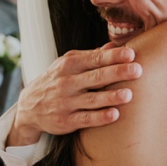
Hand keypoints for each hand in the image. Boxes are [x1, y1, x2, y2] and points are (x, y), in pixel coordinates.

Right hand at [8, 45, 138, 145]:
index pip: (94, 59)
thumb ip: (94, 56)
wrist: (29, 106)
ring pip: (91, 99)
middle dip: (117, 73)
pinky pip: (85, 119)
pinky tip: (115, 114)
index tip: (131, 54)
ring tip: (129, 94)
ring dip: (110, 97)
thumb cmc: (59, 80)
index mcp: (69, 64)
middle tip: (138, 70)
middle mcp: (66, 82)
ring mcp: (65, 102)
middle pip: (96, 77)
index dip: (113, 56)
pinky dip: (99, 117)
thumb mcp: (70, 64)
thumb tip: (116, 45)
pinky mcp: (66, 121)